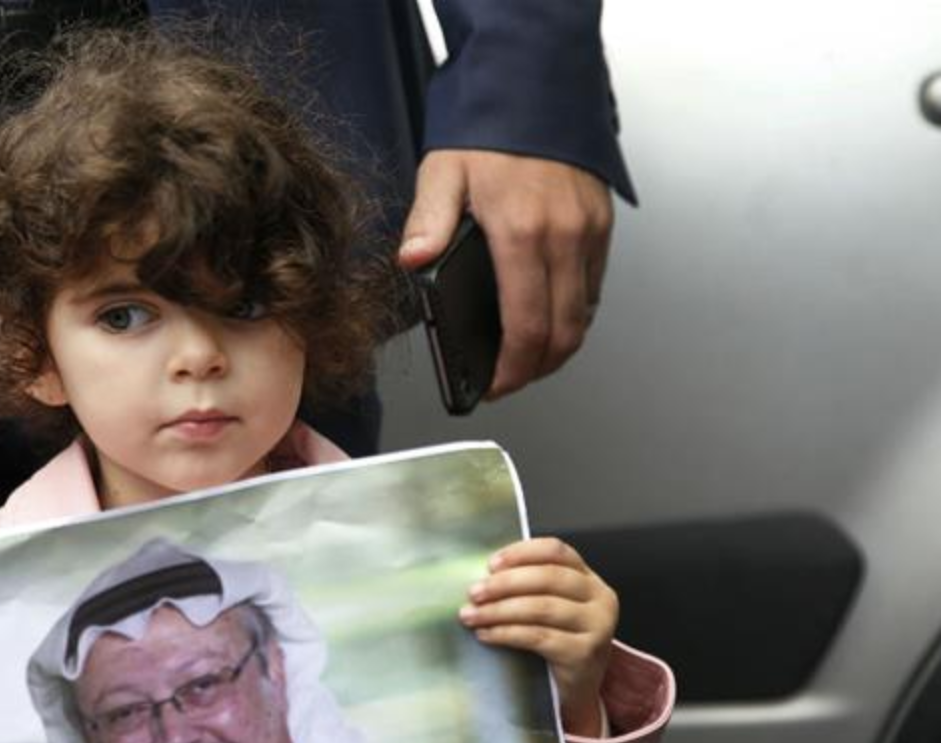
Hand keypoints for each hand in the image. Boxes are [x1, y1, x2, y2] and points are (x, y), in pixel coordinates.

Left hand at [398, 149, 613, 398]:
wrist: (537, 83)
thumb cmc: (490, 127)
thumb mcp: (443, 172)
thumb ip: (428, 222)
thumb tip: (412, 261)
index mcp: (522, 231)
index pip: (527, 326)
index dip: (513, 370)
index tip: (494, 386)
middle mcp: (565, 235)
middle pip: (564, 333)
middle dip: (537, 370)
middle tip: (508, 381)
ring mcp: (590, 231)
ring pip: (585, 315)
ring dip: (559, 346)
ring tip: (526, 358)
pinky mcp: (602, 225)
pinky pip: (594, 287)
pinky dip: (575, 314)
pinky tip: (548, 317)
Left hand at [457, 537, 617, 737]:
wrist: (577, 688)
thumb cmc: (557, 640)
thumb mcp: (550, 607)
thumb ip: (528, 586)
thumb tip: (482, 575)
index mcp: (588, 578)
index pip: (556, 551)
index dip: (522, 552)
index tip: (491, 564)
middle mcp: (599, 598)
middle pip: (548, 578)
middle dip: (504, 584)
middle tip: (474, 593)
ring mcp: (597, 626)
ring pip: (541, 608)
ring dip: (499, 610)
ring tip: (471, 616)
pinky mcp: (585, 653)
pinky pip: (539, 637)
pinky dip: (506, 633)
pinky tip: (486, 634)